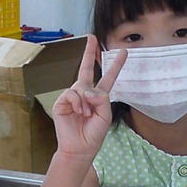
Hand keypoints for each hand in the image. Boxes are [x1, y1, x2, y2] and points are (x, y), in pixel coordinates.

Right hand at [52, 34, 125, 160]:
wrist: (79, 148)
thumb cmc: (93, 134)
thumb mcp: (105, 115)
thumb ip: (102, 99)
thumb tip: (87, 90)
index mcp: (98, 97)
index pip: (108, 78)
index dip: (115, 65)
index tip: (124, 52)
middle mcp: (85, 94)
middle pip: (87, 69)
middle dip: (89, 53)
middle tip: (92, 38)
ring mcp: (73, 97)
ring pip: (81, 85)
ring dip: (86, 101)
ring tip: (86, 114)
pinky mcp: (62, 102)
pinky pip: (71, 93)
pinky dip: (77, 102)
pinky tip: (78, 112)